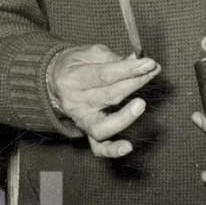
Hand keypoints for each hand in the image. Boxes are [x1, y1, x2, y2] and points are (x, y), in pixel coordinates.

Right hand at [47, 44, 160, 158]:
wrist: (53, 83)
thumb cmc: (75, 65)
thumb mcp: (88, 53)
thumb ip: (112, 58)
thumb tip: (137, 60)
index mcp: (72, 79)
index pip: (104, 75)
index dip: (128, 69)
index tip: (149, 63)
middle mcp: (75, 102)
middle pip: (109, 97)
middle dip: (134, 83)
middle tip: (152, 72)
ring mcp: (81, 120)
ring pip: (104, 126)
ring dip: (125, 117)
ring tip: (140, 104)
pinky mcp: (87, 132)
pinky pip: (99, 148)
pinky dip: (113, 150)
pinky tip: (128, 147)